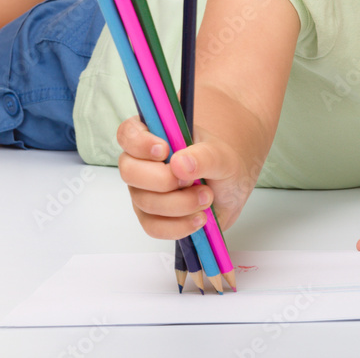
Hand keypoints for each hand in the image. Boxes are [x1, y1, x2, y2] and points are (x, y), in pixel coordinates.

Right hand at [116, 116, 251, 239]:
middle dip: (163, 180)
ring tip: (206, 197)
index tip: (164, 151)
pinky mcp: (150, 217)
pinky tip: (199, 218)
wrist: (230, 192)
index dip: (140, 143)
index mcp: (154, 134)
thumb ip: (204, 156)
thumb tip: (179, 164)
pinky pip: (153, 226)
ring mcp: (142, 191)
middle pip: (129, 171)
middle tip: (192, 181)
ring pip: (144, 201)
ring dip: (180, 204)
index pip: (129, 133)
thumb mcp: (222, 156)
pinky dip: (179, 225)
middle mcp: (141, 162)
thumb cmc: (220, 165)